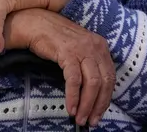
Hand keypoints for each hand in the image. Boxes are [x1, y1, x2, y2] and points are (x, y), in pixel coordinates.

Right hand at [6, 8, 114, 127]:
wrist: (36, 24)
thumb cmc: (56, 40)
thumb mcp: (79, 50)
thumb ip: (88, 66)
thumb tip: (92, 94)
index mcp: (101, 46)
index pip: (110, 77)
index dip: (106, 98)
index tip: (99, 114)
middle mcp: (96, 46)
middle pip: (104, 81)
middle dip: (98, 105)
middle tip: (91, 121)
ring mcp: (83, 48)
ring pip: (92, 82)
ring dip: (87, 104)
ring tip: (80, 118)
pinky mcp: (68, 52)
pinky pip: (74, 79)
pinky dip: (74, 96)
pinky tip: (71, 107)